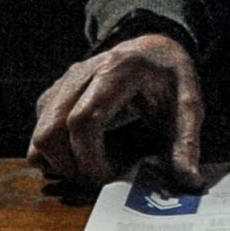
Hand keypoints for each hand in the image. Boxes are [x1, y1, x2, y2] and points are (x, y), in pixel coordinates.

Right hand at [28, 33, 205, 189]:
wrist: (153, 49)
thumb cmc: (169, 77)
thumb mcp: (189, 105)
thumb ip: (187, 142)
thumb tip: (189, 181)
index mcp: (116, 72)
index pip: (83, 121)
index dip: (90, 158)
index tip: (110, 176)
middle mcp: (81, 74)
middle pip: (50, 130)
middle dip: (70, 167)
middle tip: (100, 179)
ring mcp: (63, 83)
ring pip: (40, 134)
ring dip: (60, 163)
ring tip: (93, 167)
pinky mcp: (54, 95)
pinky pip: (40, 131)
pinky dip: (54, 153)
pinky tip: (84, 155)